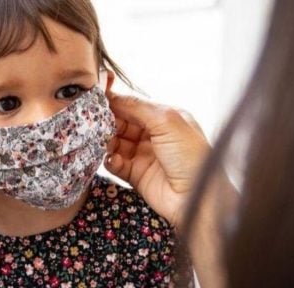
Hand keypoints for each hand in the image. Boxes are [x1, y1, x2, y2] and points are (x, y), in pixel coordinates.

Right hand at [105, 92, 209, 227]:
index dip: (117, 102)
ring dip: (107, 141)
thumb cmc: (192, 157)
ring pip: (116, 142)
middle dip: (109, 122)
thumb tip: (113, 96)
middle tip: (95, 123)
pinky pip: (116, 164)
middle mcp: (154, 135)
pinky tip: (114, 159)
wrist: (197, 198)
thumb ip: (138, 107)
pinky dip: (111, 160)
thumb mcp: (167, 122)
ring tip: (103, 142)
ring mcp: (145, 155)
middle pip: (123, 123)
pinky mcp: (137, 175)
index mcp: (165, 118)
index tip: (97, 100)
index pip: (135, 106)